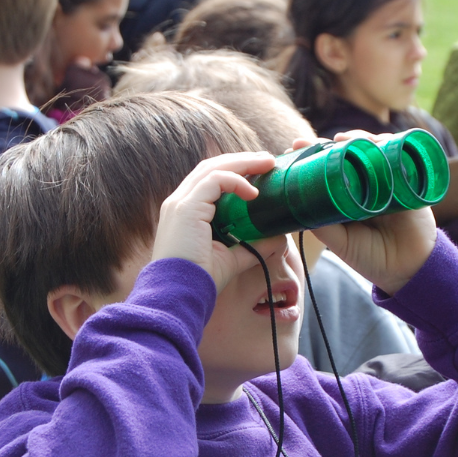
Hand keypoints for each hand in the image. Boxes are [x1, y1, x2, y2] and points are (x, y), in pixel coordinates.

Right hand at [152, 151, 275, 291]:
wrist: (179, 295)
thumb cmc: (200, 281)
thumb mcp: (232, 259)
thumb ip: (253, 246)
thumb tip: (278, 238)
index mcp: (186, 212)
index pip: (210, 180)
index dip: (235, 172)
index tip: (261, 174)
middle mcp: (179, 202)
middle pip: (211, 167)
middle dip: (242, 161)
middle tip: (269, 161)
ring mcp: (180, 203)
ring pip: (213, 168)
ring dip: (243, 163)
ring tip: (267, 163)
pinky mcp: (186, 208)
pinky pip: (214, 181)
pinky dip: (236, 180)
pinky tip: (253, 192)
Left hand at [300, 132, 436, 294]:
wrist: (407, 270)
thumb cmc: (371, 257)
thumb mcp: (340, 242)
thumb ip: (321, 225)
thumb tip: (297, 205)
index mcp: (348, 195)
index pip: (329, 167)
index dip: (313, 155)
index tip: (295, 147)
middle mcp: (367, 184)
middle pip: (348, 152)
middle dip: (329, 143)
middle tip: (308, 142)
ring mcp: (387, 180)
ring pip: (371, 149)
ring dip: (357, 138)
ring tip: (342, 139)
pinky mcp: (408, 180)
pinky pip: (400, 154)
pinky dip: (388, 143)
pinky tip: (376, 141)